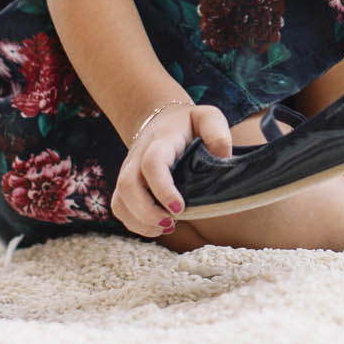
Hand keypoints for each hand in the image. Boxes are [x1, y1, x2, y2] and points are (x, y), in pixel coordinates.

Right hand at [111, 102, 228, 236]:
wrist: (161, 119)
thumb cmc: (188, 123)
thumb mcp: (208, 117)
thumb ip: (217, 134)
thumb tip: (223, 160)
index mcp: (161, 140)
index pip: (153, 163)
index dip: (163, 188)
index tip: (180, 208)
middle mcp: (138, 156)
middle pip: (128, 185)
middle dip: (147, 212)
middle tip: (172, 222)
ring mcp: (129, 171)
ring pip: (120, 200)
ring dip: (140, 221)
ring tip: (167, 226)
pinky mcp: (126, 184)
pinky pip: (120, 208)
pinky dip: (135, 223)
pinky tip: (157, 226)